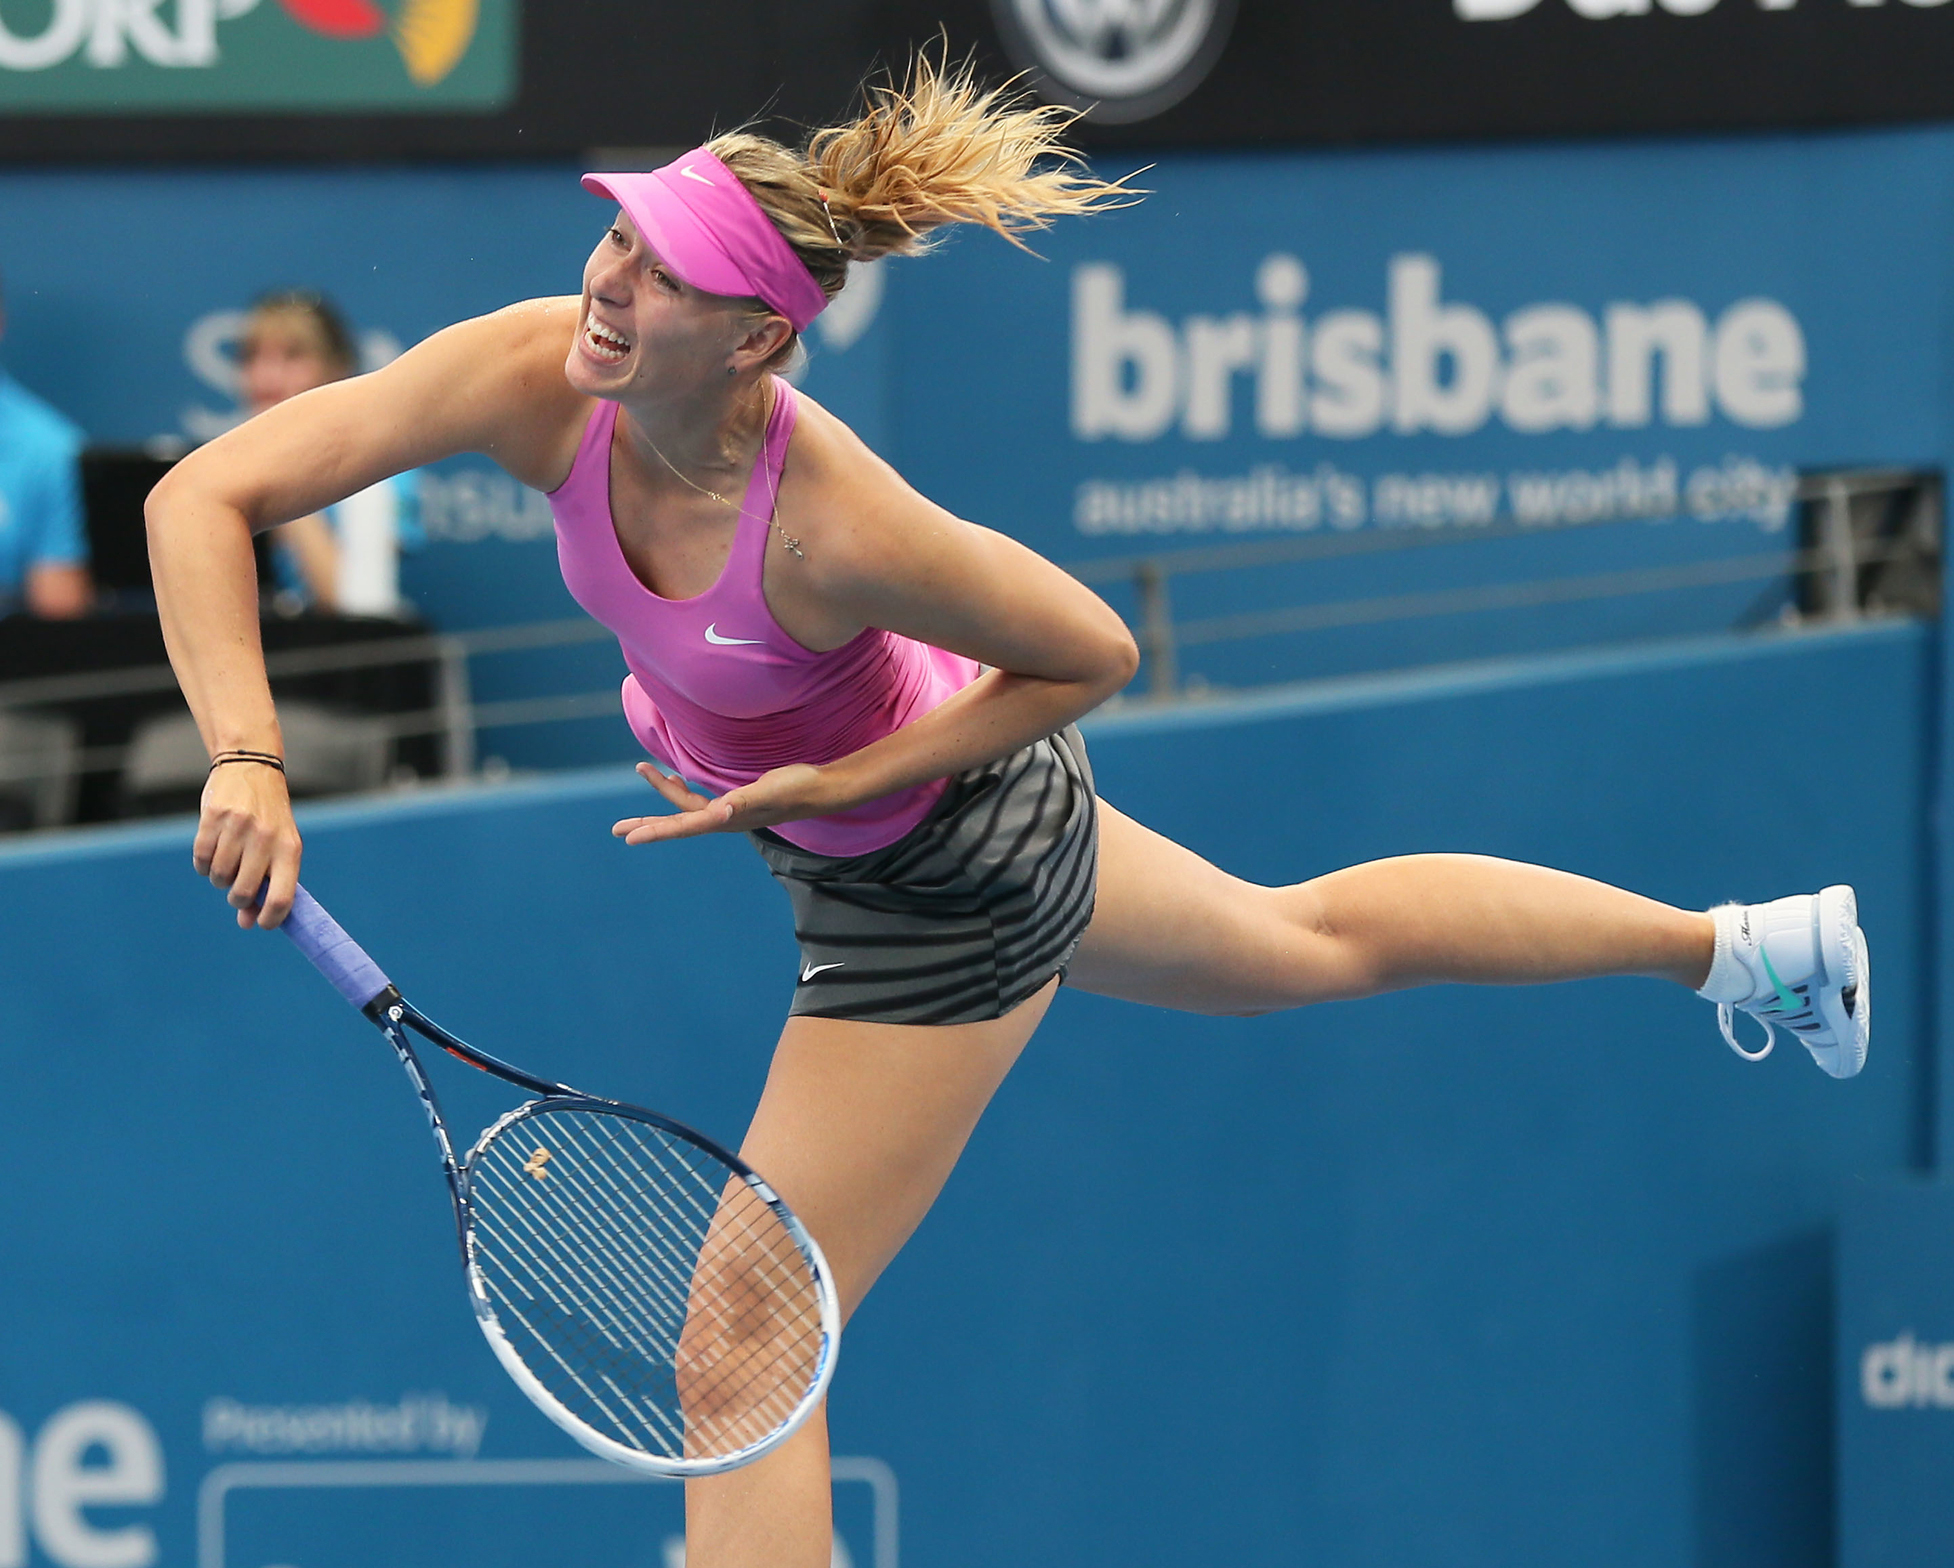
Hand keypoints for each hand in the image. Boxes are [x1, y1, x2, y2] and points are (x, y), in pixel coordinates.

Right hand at [194, 761, 301, 928]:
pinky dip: (204, 865)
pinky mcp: (213, 818)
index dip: (270, 918)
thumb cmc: (270, 819)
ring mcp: (238, 827)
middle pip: (242, 892)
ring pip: (219, 878)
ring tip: (229, 862)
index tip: (260, 923)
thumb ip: (269, 883)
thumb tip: (247, 922)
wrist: (252, 769)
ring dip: (220, 879)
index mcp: (290, 849)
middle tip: (238, 887)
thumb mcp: (281, 846)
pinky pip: (201, 861)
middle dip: (237, 898)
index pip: (282, 897)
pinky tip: (214, 851)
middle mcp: (266, 838)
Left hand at [611, 762, 832, 845]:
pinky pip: (701, 800)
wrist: (822, 789)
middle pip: (678, 822)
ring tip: (645, 776)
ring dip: (665, 797)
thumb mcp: (769, 791)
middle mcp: (724, 820)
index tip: (627, 837)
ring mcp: (730, 812)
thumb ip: (743, 801)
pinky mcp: (737, 801)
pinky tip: (679, 779)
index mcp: (727, 820)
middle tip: (616, 829)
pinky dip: (684, 790)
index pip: (683, 826)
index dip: (654, 830)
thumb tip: (719, 811)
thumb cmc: (797, 788)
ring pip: (687, 809)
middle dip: (647, 823)